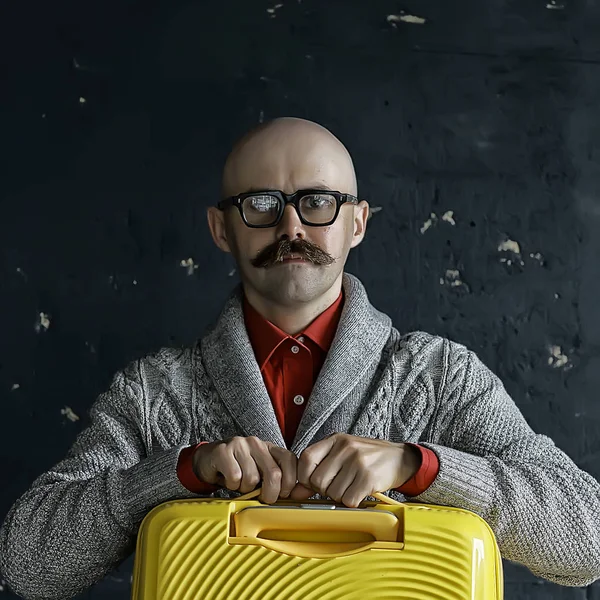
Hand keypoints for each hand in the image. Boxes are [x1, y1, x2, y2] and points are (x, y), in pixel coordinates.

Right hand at [192, 436, 297, 503]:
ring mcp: (240, 445)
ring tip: (240, 483)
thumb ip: (275, 479)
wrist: (208, 460)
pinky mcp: (223, 451)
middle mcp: (256, 443)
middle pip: (273, 473)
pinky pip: (235, 477)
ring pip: (252, 478)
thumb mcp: (259, 472)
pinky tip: (228, 479)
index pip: (289, 460)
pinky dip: (232, 485)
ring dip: (245, 489)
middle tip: (263, 499)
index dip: (289, 481)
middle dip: (270, 493)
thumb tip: (292, 496)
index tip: (283, 494)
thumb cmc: (237, 469)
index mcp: (268, 447)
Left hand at [289, 434, 420, 507]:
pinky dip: (352, 502)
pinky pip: (349, 500)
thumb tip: (296, 493)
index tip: (313, 483)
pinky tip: (359, 493)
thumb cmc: (366, 457)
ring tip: (351, 487)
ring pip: (333, 493)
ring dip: (340, 496)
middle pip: (317, 480)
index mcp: (335, 439)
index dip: (305, 476)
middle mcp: (345, 448)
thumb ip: (318, 469)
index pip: (306, 458)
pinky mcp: (368, 477)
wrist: (399, 458)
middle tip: (337, 486)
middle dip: (324, 490)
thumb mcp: (342, 454)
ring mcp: (357, 461)